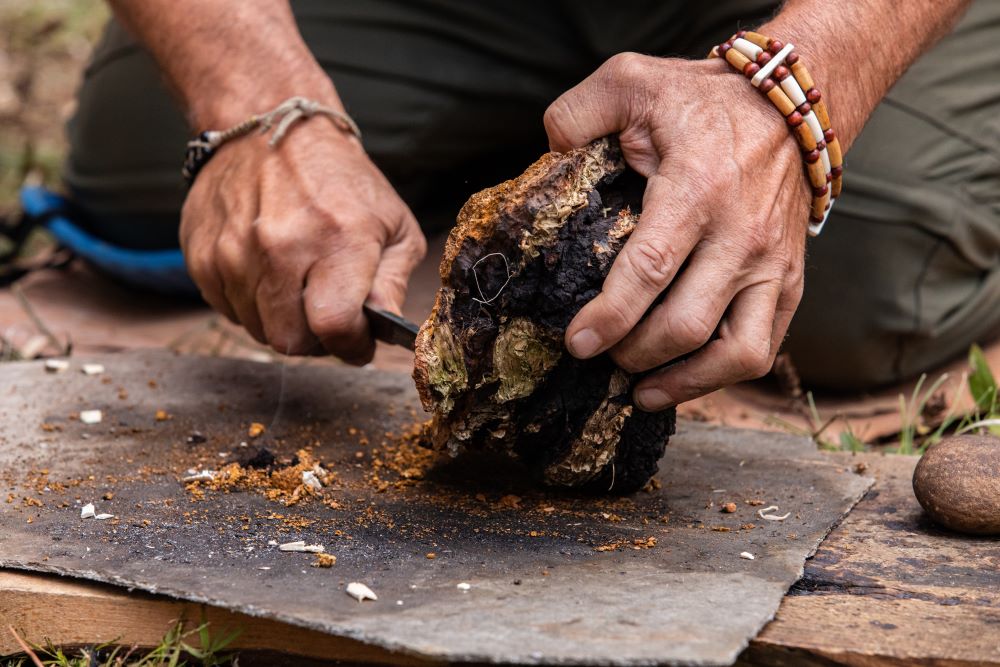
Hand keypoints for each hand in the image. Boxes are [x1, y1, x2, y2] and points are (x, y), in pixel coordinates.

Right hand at [180, 119, 425, 362]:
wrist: (272, 128)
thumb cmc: (342, 182)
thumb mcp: (394, 225)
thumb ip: (393, 284)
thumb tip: (382, 328)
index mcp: (337, 239)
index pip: (334, 326)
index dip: (351, 346)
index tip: (359, 341)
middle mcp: (280, 247)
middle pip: (291, 340)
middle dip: (316, 340)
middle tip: (328, 316)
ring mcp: (233, 252)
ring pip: (258, 330)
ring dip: (283, 321)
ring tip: (298, 285)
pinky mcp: (202, 255)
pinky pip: (228, 310)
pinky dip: (252, 304)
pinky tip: (268, 272)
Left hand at [545, 54, 808, 409]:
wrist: (791, 108)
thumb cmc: (704, 102)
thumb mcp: (632, 80)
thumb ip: (578, 112)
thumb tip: (547, 152)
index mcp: (697, 190)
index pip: (650, 269)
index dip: (609, 316)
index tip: (576, 343)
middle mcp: (741, 237)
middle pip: (685, 324)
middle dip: (633, 354)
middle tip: (600, 356)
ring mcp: (772, 266)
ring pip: (736, 353)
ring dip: (684, 383)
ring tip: (641, 391)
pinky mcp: (789, 283)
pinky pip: (761, 349)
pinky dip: (720, 376)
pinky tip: (684, 381)